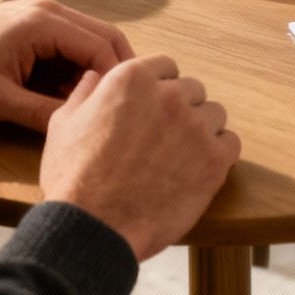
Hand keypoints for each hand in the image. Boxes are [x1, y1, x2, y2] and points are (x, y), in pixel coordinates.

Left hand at [0, 0, 133, 130]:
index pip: (101, 47)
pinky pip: (69, 44)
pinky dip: (76, 68)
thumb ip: (43, 113)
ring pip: (88, 40)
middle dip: (115, 73)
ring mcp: (41, 15)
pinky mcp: (32, 25)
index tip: (123, 111)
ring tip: (95, 107)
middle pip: (104, 37)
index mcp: (43, 22)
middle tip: (121, 108)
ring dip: (95, 71)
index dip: (117, 80)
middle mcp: (48, 11)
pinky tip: (70, 96)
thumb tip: (80, 128)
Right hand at [39, 54, 240, 260]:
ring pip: (213, 115)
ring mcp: (195, 127)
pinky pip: (230, 144)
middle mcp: (169, 95)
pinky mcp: (214, 160)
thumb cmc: (74, 178)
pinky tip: (197, 170)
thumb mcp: (63, 124)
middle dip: (180, 110)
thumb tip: (94, 79)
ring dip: (200, 131)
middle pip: (192, 90)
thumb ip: (84, 94)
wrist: (94, 227)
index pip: (166, 66)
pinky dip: (218, 154)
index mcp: (133, 78)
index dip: (159, 88)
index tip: (153, 109)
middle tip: (163, 139)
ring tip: (179, 158)